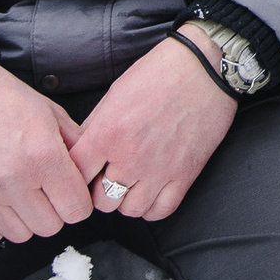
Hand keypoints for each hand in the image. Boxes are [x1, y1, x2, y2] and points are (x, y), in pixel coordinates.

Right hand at [0, 44, 93, 243]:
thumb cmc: (2, 96)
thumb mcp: (50, 112)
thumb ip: (76, 144)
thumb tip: (91, 171)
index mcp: (42, 154)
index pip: (76, 209)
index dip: (79, 202)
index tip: (72, 192)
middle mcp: (15, 178)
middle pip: (50, 227)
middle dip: (55, 212)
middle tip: (48, 192)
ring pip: (21, 235)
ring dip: (27, 220)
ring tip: (24, 196)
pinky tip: (2, 202)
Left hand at [67, 24, 240, 220]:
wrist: (205, 68)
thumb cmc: (160, 73)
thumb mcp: (115, 93)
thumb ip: (96, 126)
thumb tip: (82, 150)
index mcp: (107, 133)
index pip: (75, 174)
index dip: (75, 176)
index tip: (83, 173)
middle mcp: (130, 156)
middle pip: (100, 200)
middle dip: (100, 192)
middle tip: (107, 179)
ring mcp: (158, 169)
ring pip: (129, 210)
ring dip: (126, 200)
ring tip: (130, 185)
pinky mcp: (185, 175)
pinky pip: (160, 211)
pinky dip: (152, 208)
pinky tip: (150, 193)